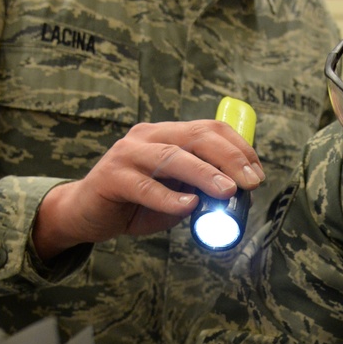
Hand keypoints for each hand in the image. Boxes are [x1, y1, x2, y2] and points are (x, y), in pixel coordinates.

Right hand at [32, 118, 264, 259]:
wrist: (85, 213)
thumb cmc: (134, 202)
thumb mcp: (174, 193)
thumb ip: (200, 189)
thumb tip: (237, 194)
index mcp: (166, 134)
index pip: (209, 129)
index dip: (238, 148)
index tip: (257, 174)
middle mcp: (147, 136)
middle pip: (195, 137)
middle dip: (229, 158)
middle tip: (250, 182)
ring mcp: (127, 154)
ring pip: (172, 157)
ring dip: (204, 173)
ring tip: (228, 190)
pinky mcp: (111, 178)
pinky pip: (145, 187)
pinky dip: (169, 197)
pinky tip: (188, 205)